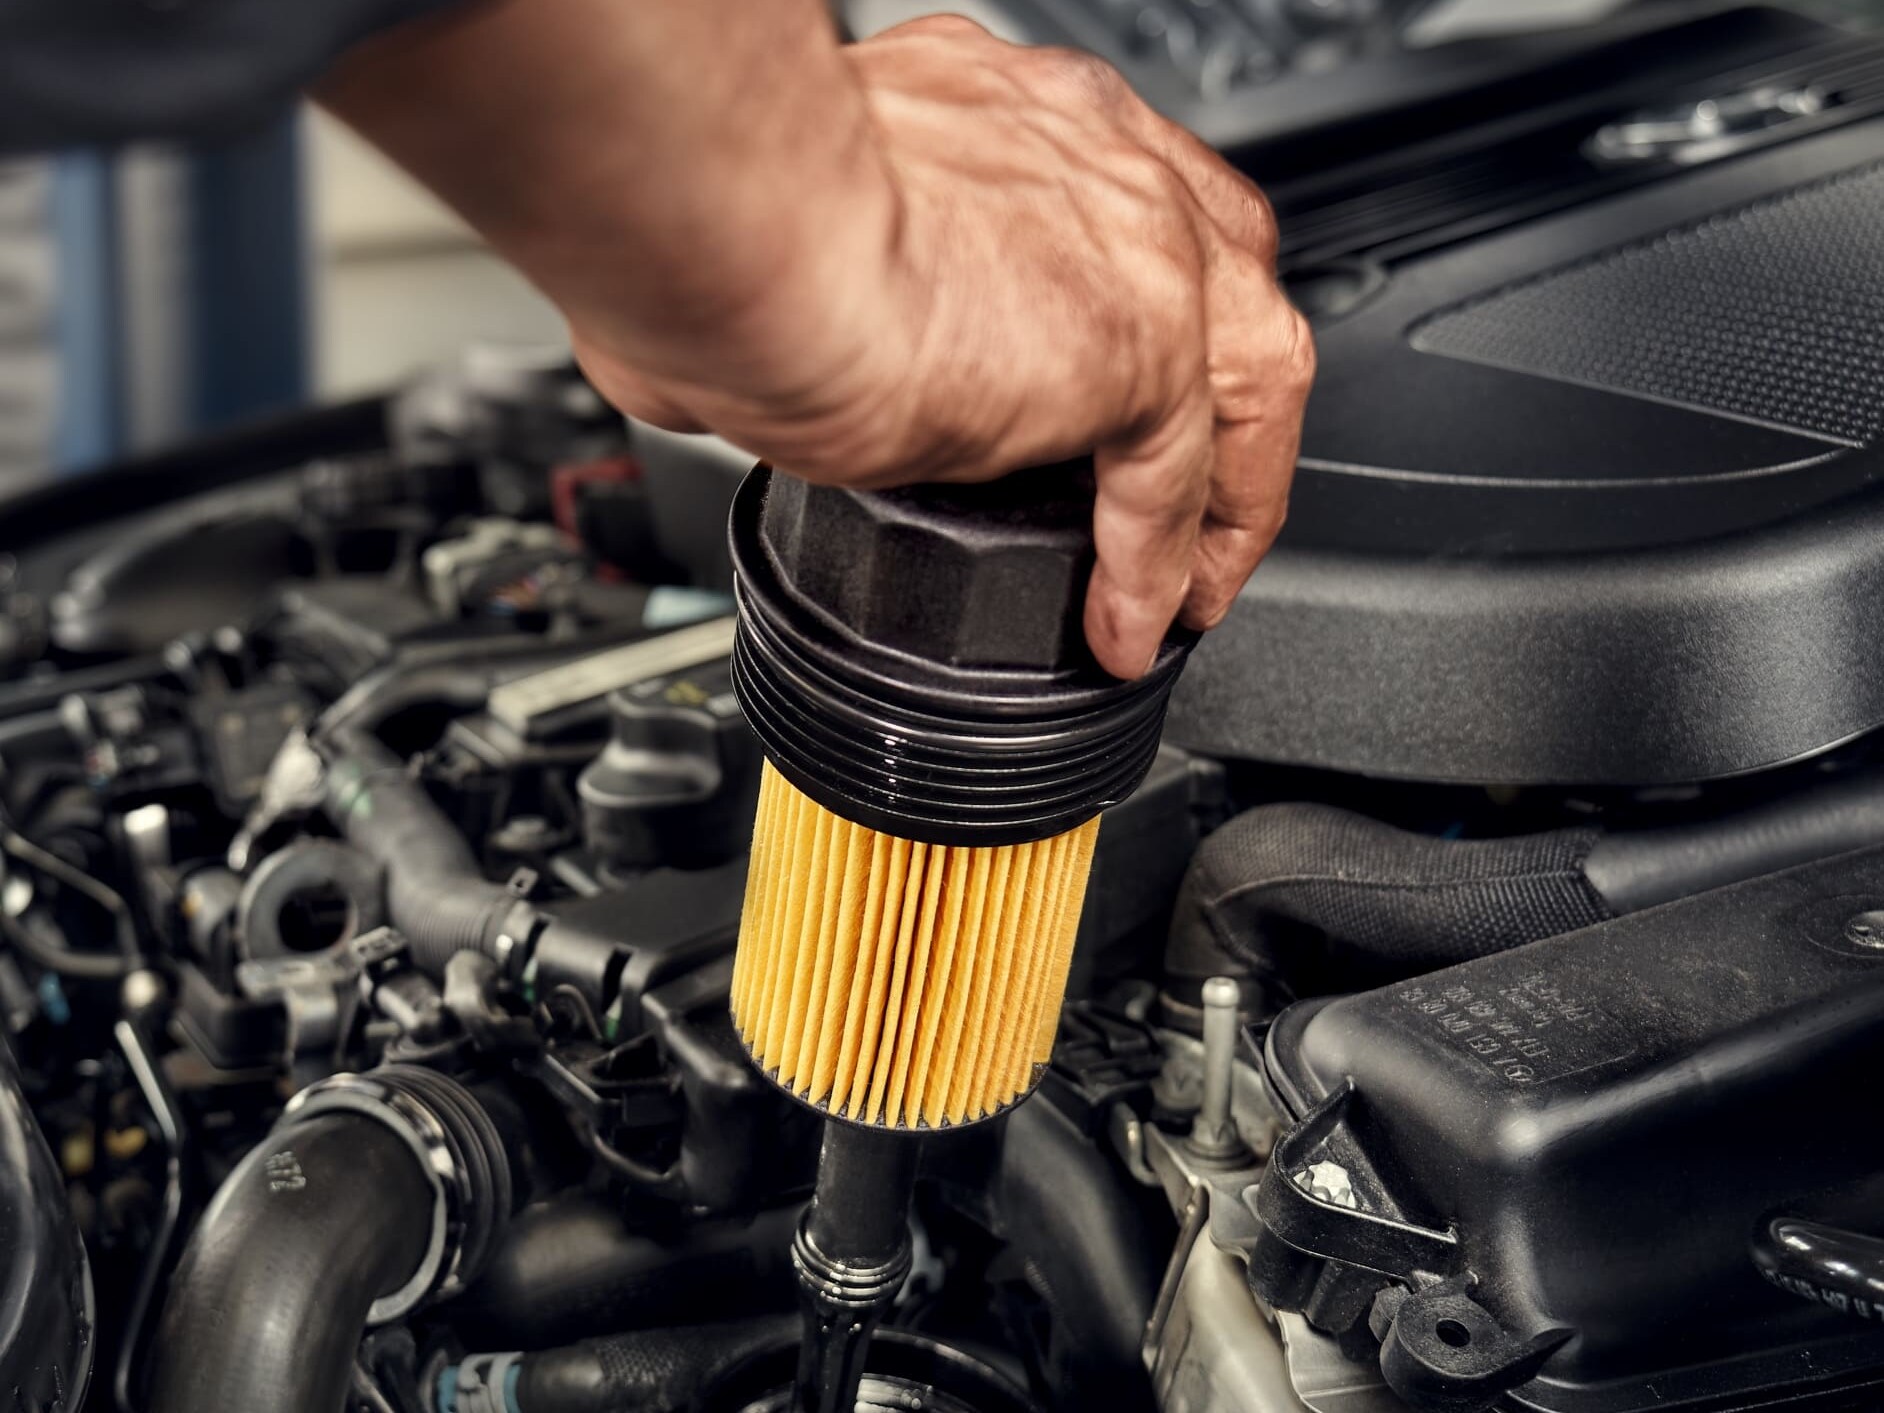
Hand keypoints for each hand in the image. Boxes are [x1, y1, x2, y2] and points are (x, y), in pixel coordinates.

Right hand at [576, 18, 1312, 677]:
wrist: (725, 219)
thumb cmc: (709, 204)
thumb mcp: (790, 233)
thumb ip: (803, 291)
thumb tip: (713, 373)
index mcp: (1010, 115)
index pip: (1128, 209)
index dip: (1144, 301)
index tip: (1097, 392)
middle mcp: (1088, 152)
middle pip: (1224, 276)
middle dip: (1220, 396)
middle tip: (1188, 498)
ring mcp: (1131, 238)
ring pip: (1244, 374)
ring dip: (1222, 494)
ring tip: (1184, 588)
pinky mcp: (1136, 344)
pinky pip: (1177, 481)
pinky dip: (1157, 565)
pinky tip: (1126, 622)